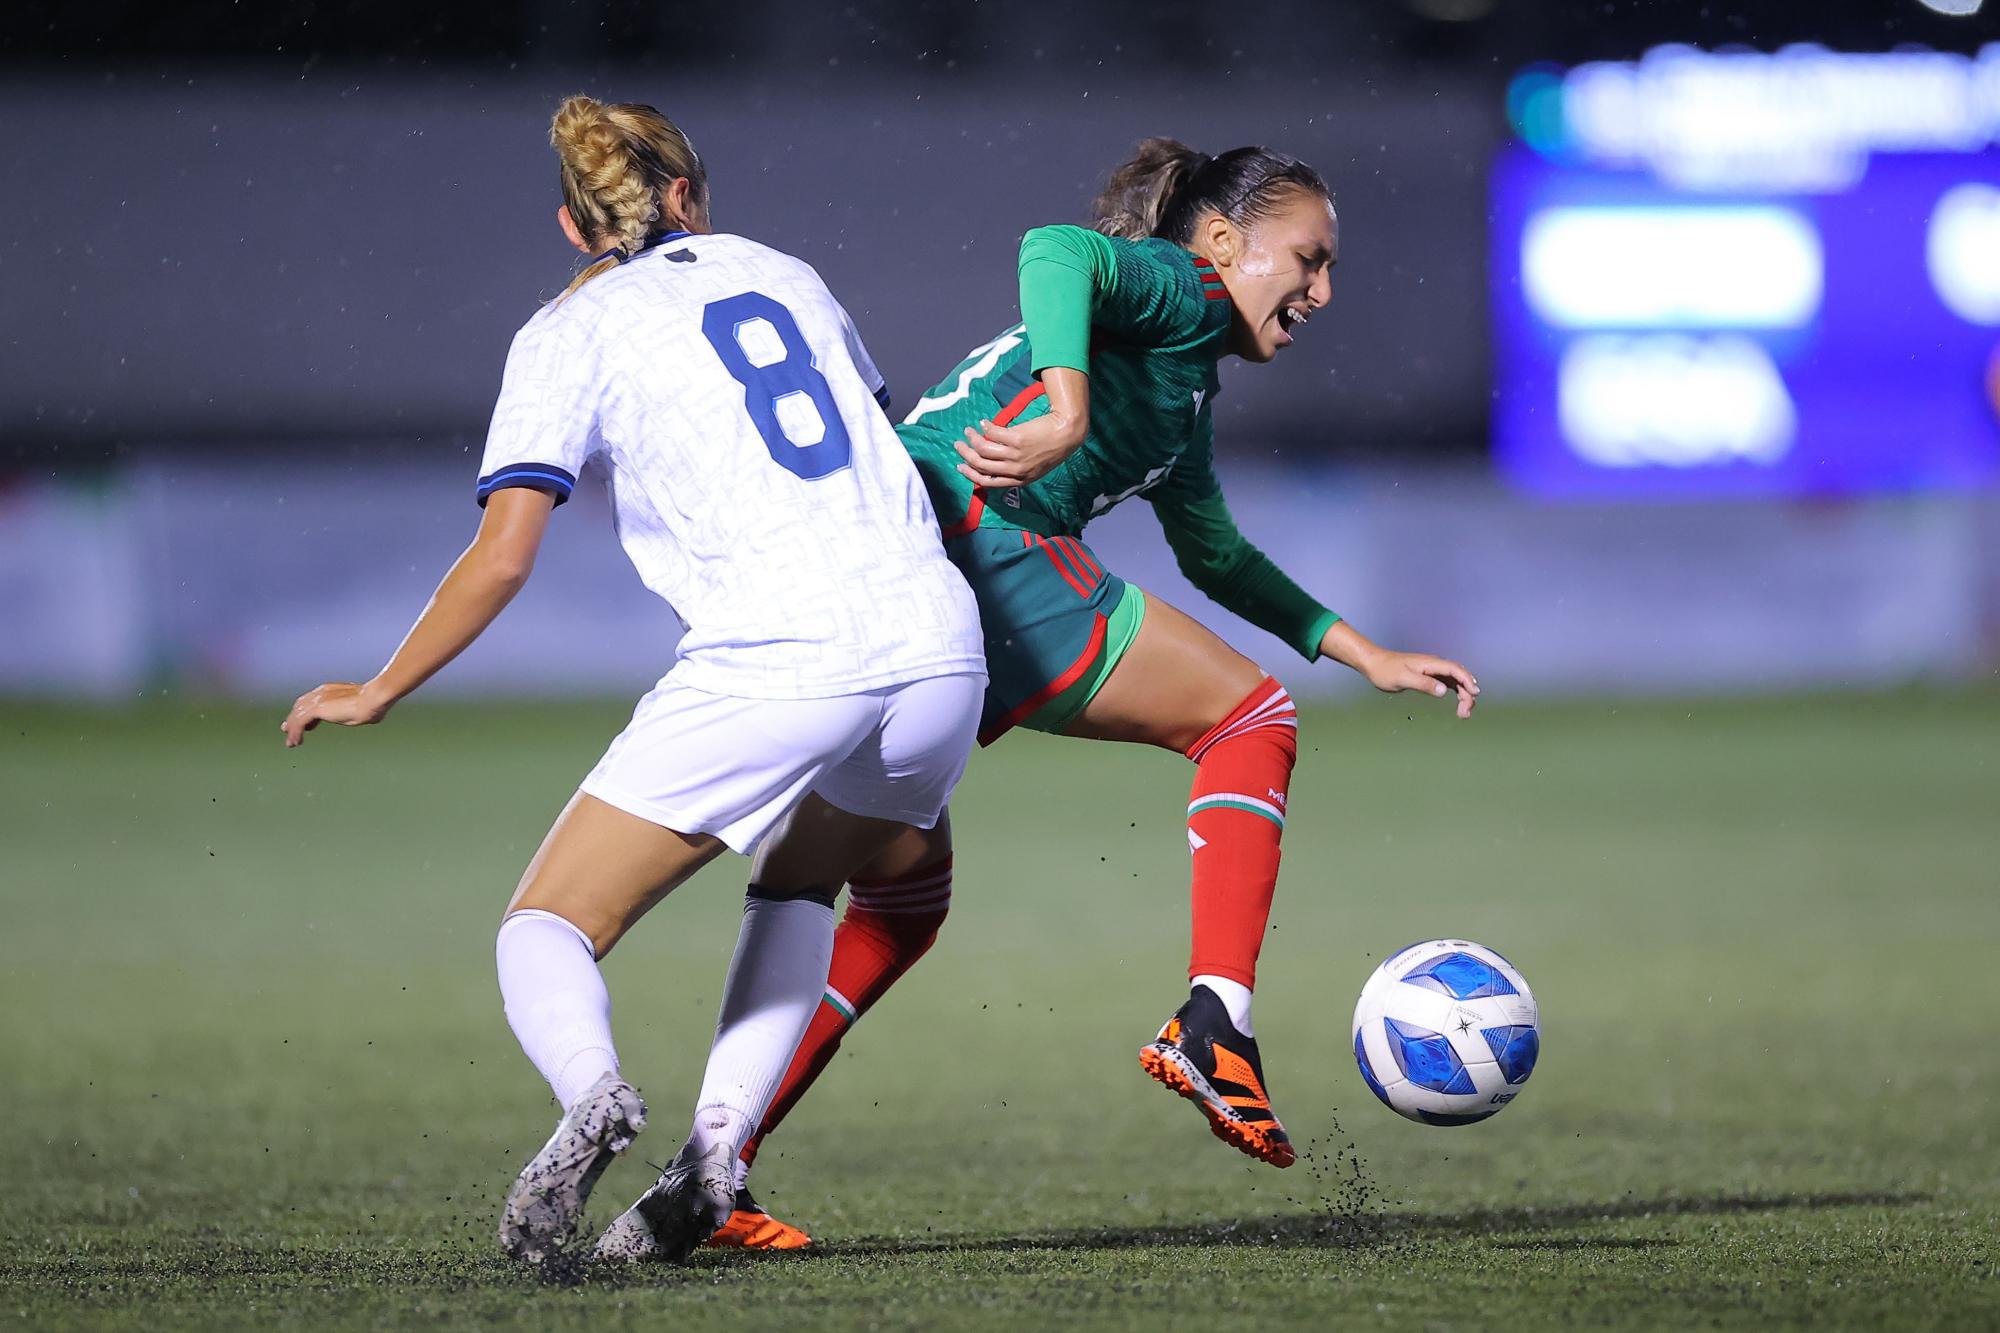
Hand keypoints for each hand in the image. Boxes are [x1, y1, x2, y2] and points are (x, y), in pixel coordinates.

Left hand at [282, 680, 392, 747]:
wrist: (373, 699)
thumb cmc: (374, 703)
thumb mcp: (362, 709)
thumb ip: (358, 712)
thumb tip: (369, 717)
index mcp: (331, 691)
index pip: (312, 700)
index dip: (305, 711)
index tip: (304, 721)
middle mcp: (321, 693)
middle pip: (300, 706)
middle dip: (293, 718)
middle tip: (287, 729)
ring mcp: (318, 700)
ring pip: (297, 715)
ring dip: (292, 729)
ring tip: (291, 742)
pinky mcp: (316, 709)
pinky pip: (299, 723)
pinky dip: (295, 733)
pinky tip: (295, 742)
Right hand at [953, 409, 1084, 488]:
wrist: (1067, 433)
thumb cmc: (1052, 448)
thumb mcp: (1035, 467)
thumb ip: (1017, 470)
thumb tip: (994, 463)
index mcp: (1020, 480)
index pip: (987, 482)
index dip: (970, 474)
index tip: (961, 466)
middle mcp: (1016, 470)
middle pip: (981, 466)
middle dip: (966, 456)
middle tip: (958, 445)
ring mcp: (1016, 455)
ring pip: (983, 450)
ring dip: (971, 439)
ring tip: (968, 431)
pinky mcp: (1016, 439)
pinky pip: (993, 434)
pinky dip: (985, 427)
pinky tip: (983, 422)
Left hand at [1358, 649, 1479, 718]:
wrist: (1374, 664)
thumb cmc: (1386, 670)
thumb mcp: (1403, 678)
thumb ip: (1423, 684)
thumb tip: (1443, 690)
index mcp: (1430, 664)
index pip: (1455, 670)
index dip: (1467, 680)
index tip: (1474, 693)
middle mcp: (1434, 665)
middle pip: (1459, 676)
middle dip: (1467, 692)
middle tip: (1466, 712)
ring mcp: (1432, 670)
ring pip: (1456, 681)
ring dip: (1463, 694)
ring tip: (1464, 712)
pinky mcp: (1429, 676)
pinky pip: (1448, 683)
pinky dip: (1456, 692)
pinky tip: (1459, 702)